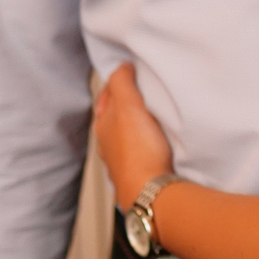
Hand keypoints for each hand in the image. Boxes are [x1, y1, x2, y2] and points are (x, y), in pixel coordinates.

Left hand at [94, 61, 173, 209]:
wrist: (150, 192)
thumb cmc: (138, 151)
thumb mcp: (129, 106)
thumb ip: (122, 83)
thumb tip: (121, 66)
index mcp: (102, 126)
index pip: (105, 98)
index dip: (115, 85)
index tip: (127, 75)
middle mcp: (107, 145)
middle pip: (113, 119)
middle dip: (124, 106)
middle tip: (139, 94)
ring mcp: (121, 163)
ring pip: (125, 138)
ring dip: (135, 127)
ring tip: (150, 118)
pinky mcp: (138, 176)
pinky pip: (139, 154)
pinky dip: (144, 145)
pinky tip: (155, 146)